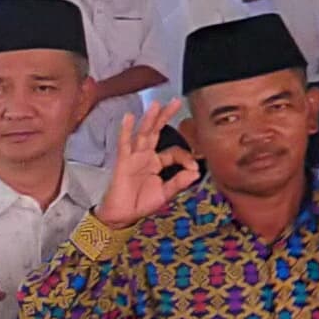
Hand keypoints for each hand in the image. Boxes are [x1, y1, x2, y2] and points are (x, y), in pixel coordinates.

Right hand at [93, 104, 202, 227]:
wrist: (121, 216)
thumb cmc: (141, 203)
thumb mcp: (165, 193)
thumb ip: (179, 182)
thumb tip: (197, 172)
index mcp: (158, 162)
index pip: (175, 151)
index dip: (186, 157)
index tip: (194, 168)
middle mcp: (146, 156)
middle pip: (157, 132)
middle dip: (166, 116)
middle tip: (176, 101)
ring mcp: (134, 157)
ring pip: (143, 134)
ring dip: (150, 119)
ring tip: (156, 104)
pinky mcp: (123, 162)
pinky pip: (124, 144)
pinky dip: (126, 130)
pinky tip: (129, 117)